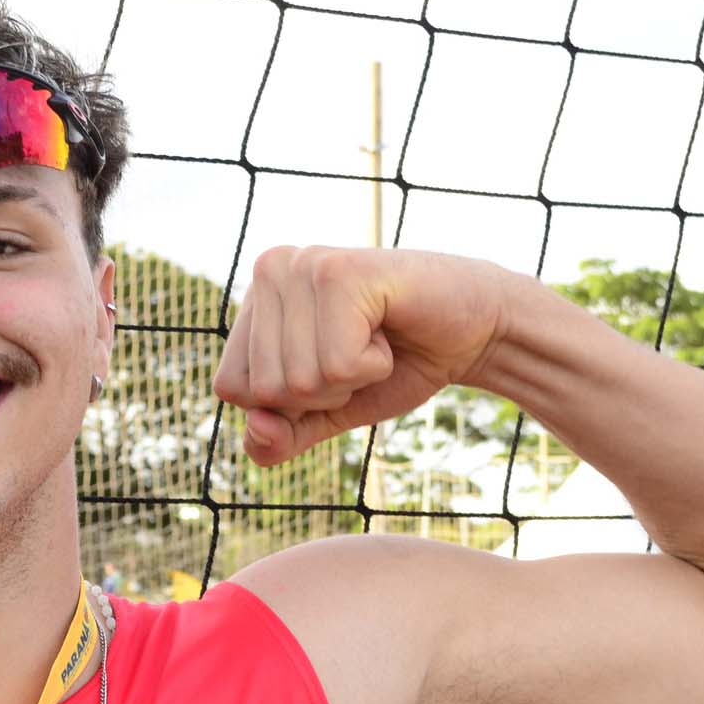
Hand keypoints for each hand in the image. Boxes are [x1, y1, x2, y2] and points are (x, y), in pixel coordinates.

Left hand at [212, 247, 507, 464]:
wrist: (473, 332)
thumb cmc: (396, 365)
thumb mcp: (326, 413)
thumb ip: (278, 437)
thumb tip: (257, 430)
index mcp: (253, 301)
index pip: (230, 388)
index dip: (286, 403)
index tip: (331, 366)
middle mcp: (267, 271)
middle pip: (263, 389)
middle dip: (321, 393)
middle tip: (360, 352)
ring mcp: (301, 266)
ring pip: (298, 380)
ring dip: (350, 379)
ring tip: (374, 339)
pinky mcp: (339, 271)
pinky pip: (336, 365)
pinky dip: (372, 365)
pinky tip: (388, 330)